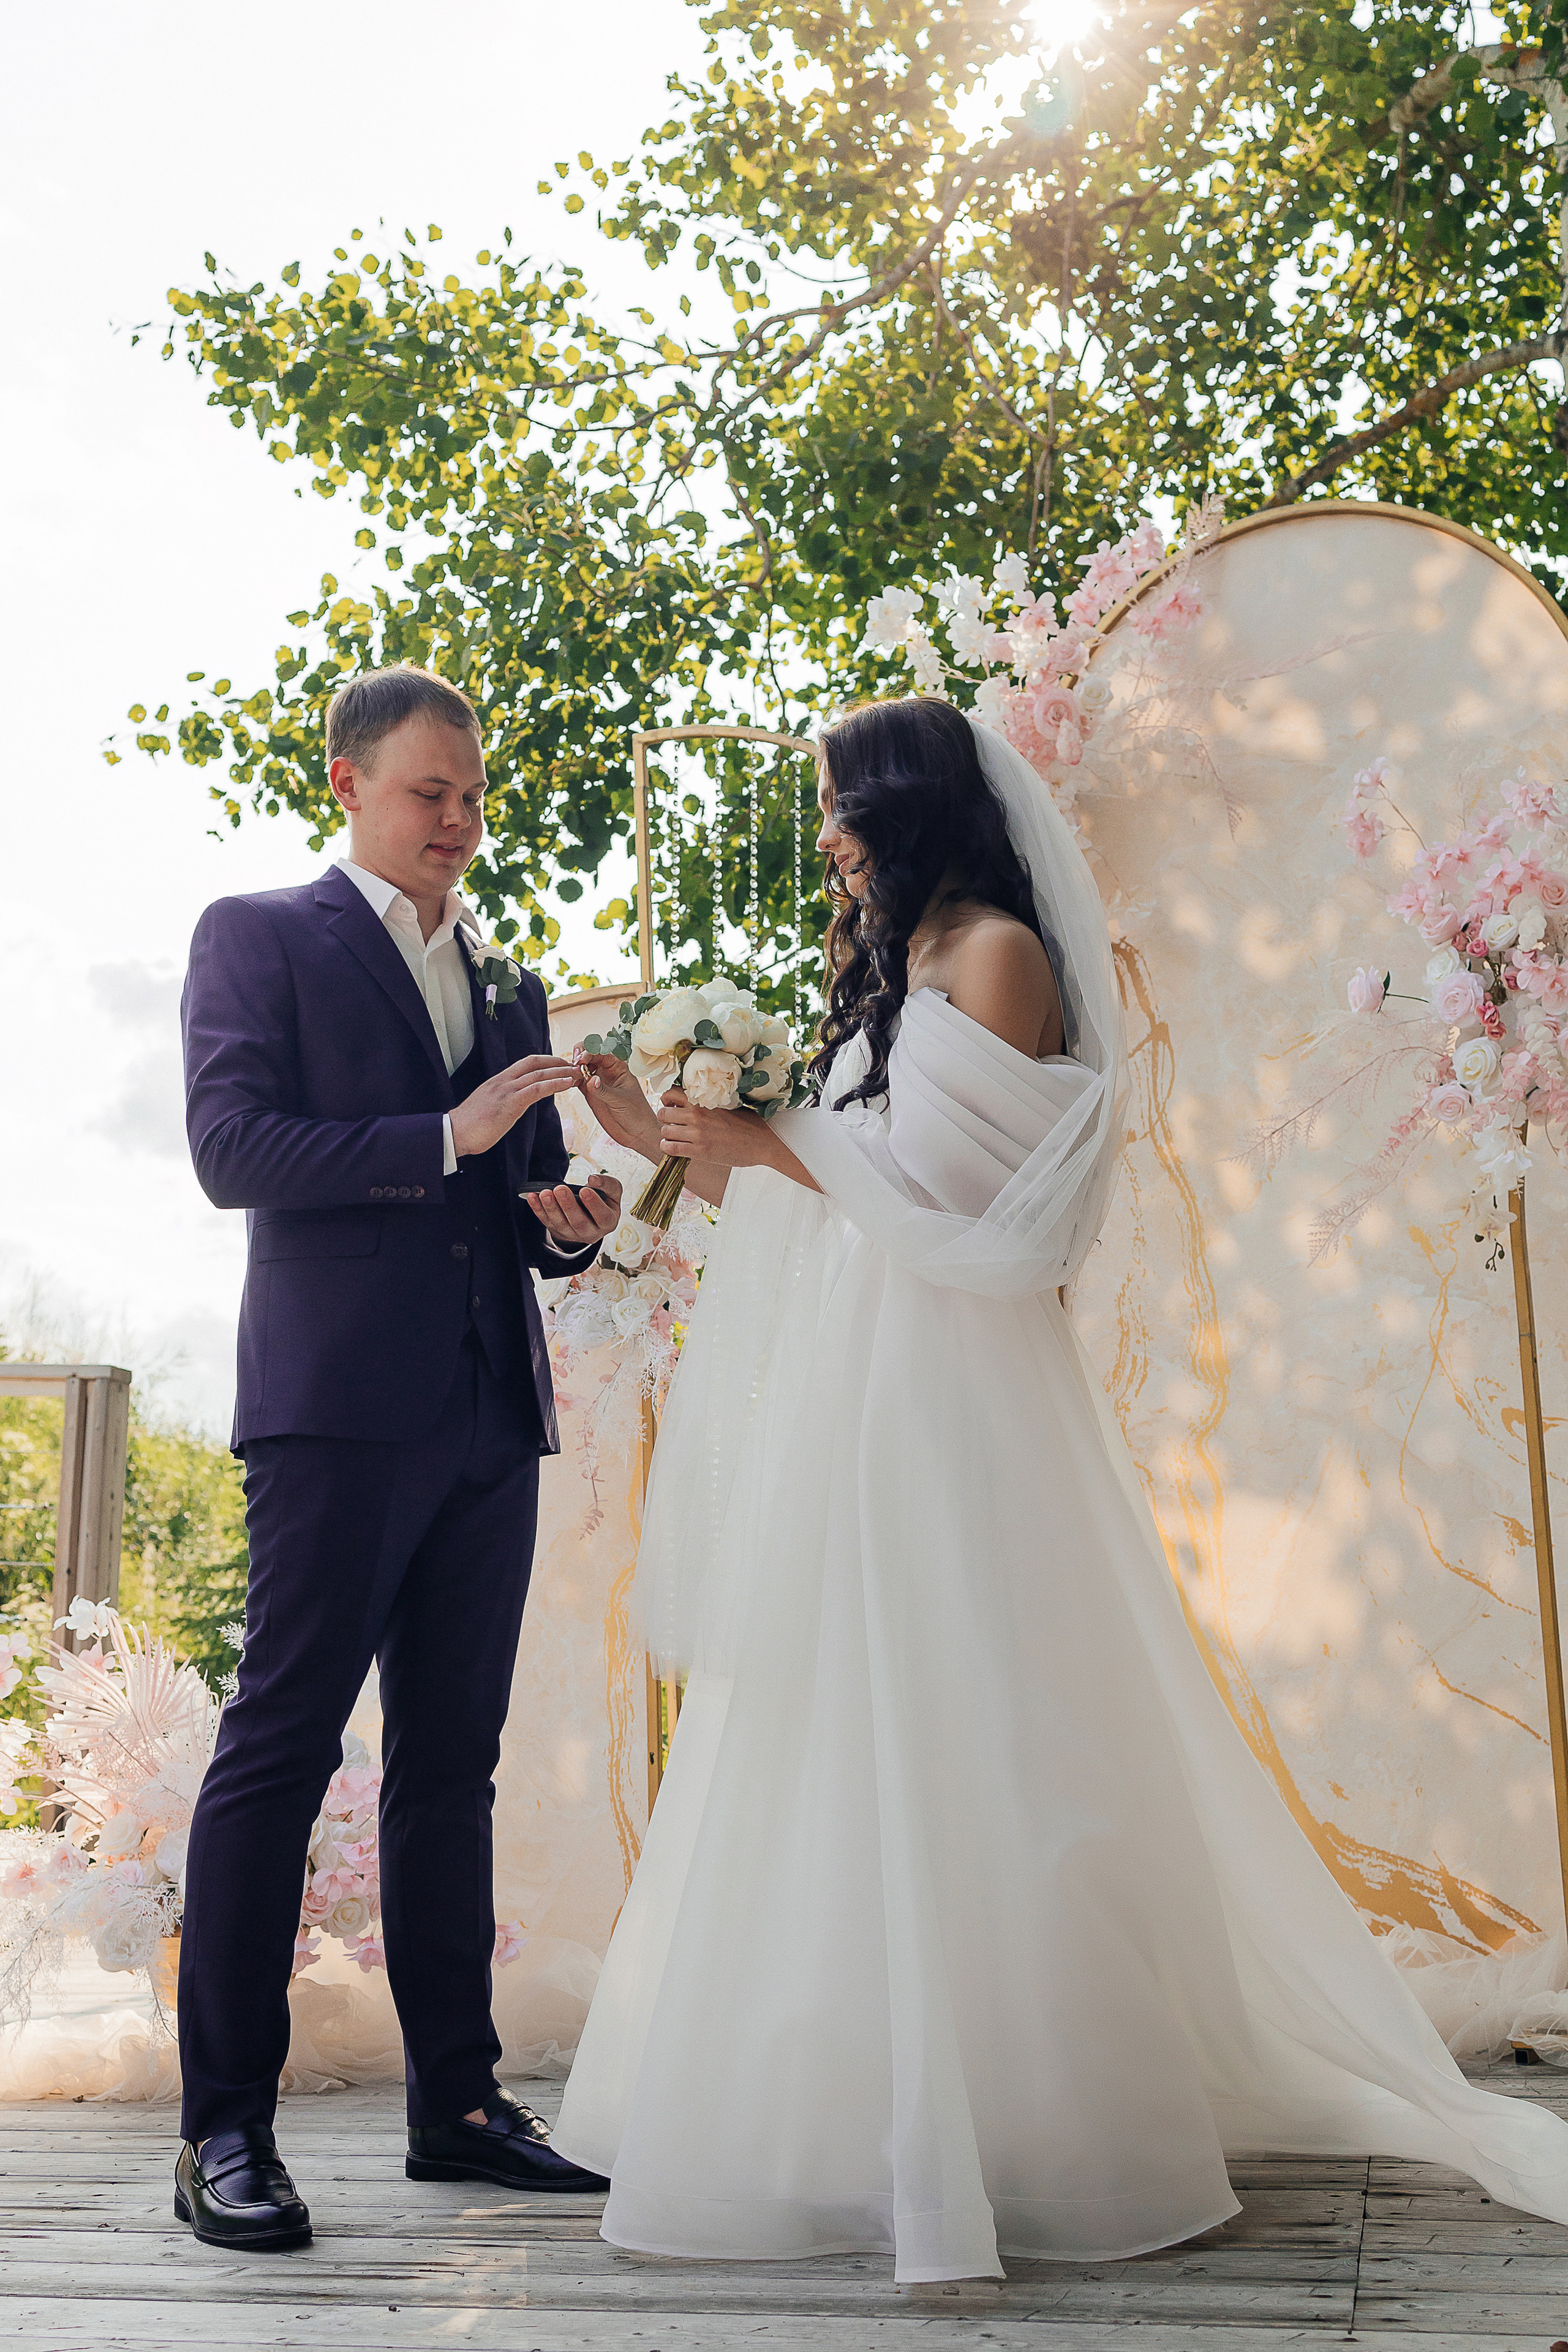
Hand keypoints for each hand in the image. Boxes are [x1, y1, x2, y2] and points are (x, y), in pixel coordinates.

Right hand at [450, 1058, 578, 1158]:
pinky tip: (568, 1083)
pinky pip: (536, 1089)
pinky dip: (554, 1084)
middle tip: (576, 1065)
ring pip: (539, 1074)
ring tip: (579, 1073)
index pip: (526, 1063)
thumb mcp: (490, 1107)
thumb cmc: (470, 1126)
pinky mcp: (509, 1103)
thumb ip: (504, 1101)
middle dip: (557, 1062)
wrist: (454, 1133)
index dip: (546, 1061)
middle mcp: (503, 1081)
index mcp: (498, 1081)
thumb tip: (516, 1104)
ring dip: (562, 1072)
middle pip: (535, 1063)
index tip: (561, 1064)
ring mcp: (506, 1090)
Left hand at [521, 1173, 622, 1251]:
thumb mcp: (613, 1191)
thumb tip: (593, 1180)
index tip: (584, 1190)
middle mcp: (590, 1232)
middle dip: (568, 1206)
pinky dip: (538, 1209)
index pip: (602, 1217)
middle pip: (579, 1223)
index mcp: (607, 1223)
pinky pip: (546, 1221)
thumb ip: (608, 1184)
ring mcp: (572, 1234)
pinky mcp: (557, 1230)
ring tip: (545, 1193)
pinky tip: (532, 1197)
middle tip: (560, 1189)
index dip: (594, 1204)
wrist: (591, 1213)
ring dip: (551, 1208)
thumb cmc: (604, 1199)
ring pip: (560, 1224)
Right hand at [575, 1053, 661, 1159]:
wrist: (636, 1132)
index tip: (581, 1059)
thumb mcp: (621, 1101)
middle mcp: (606, 1071)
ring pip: (582, 1067)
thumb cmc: (636, 1113)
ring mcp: (597, 1081)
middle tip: (573, 1062)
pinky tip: (567, 1082)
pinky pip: (577, 1081)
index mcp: (618, 1067)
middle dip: (580, 1054)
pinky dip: (570, 1079)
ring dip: (573, 1067)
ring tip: (568, 1074)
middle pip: (590, 1055)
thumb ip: (604, 1090)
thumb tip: (590, 1080)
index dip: (590, 1051)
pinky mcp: (589, 1092)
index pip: (602, 1052)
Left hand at [657, 1088, 775, 1172]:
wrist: (762, 1142)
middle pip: (663, 1113)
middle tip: (673, 1123)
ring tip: (675, 1137)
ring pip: (665, 1131)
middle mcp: (697, 1115)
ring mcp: (697, 1133)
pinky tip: (674, 1148)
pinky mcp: (699, 1151)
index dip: (667, 1100)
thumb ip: (707, 1102)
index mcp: (703, 1100)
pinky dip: (668, 1148)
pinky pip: (671, 1148)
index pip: (670, 1093)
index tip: (672, 1106)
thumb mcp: (727, 1104)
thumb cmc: (748, 1123)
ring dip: (667, 1134)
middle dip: (665, 1119)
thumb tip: (692, 1100)